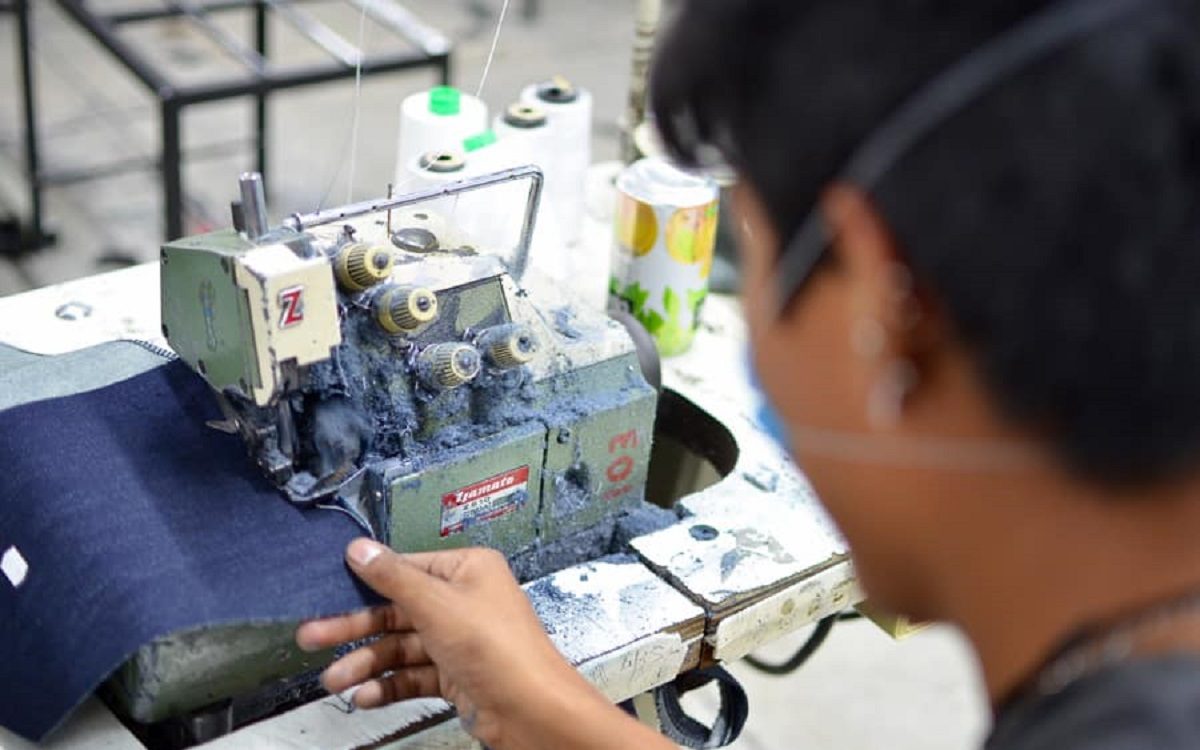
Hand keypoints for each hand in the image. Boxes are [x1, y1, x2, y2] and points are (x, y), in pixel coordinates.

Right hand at [295, 539, 627, 749]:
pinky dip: (388, 685)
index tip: (328, 588)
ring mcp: (460, 641)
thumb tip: (360, 549)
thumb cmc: (497, 648)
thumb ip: (393, 578)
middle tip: (312, 636)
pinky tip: (364, 695)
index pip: (407, 568)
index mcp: (467, 570)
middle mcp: (464, 601)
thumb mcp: (437, 605)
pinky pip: (413, 675)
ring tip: (334, 679)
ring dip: (366, 663)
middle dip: (355, 627)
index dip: (367, 580)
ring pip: (401, 647)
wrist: (530, 710)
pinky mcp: (457, 675)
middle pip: (397, 610)